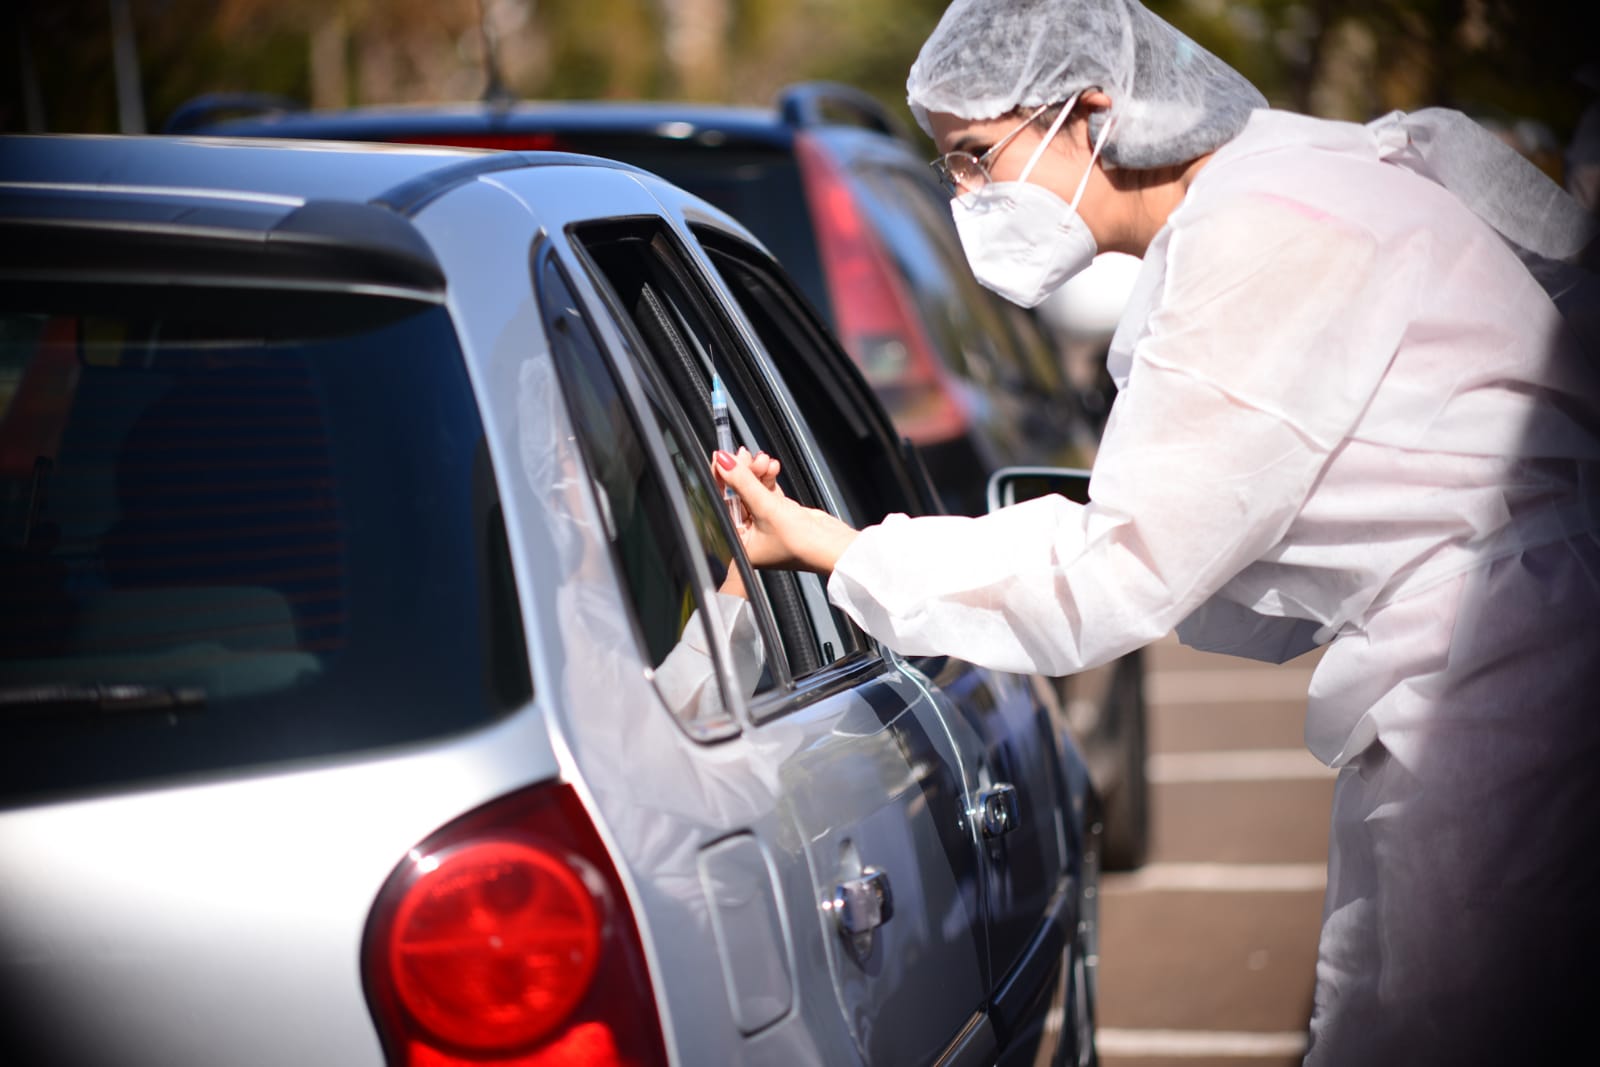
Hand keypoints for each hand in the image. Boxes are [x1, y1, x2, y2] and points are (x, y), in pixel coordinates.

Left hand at [713, 448, 858, 575]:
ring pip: (754, 490)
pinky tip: (773, 467)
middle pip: (738, 495)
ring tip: (764, 460)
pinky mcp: (782, 514)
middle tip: (744, 455)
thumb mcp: (765, 507)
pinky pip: (769, 491)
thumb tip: (724, 462)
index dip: (721, 479)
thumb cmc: (800, 543)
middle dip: (743, 472)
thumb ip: (743, 482)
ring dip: (758, 472)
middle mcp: (750, 535)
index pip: (723, 504)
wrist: (833, 547)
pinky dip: (769, 478)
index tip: (721, 458)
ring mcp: (766, 524)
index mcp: (740, 542)